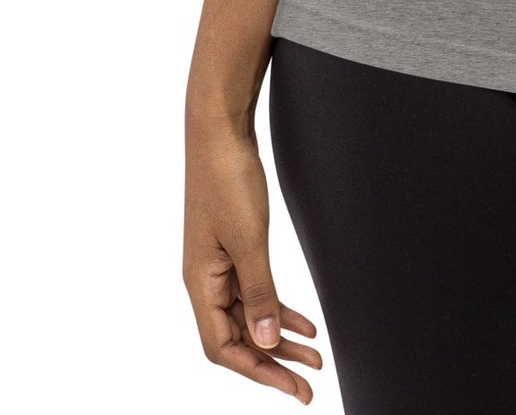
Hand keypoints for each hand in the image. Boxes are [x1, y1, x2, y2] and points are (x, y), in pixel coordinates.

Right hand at [184, 123, 322, 401]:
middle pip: (238, 337)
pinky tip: (303, 322)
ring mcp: (219, 264)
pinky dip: (279, 307)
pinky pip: (255, 290)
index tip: (292, 385)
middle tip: (310, 383)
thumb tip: (268, 341)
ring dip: (280, 337)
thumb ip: (259, 290)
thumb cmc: (227, 178)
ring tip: (315, 355)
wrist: (220, 130)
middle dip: (274, 362)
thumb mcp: (248, 238)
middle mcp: (206, 280)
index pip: (223, 347)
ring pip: (250, 315)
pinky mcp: (234, 247)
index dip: (257, 371)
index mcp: (199, 283)